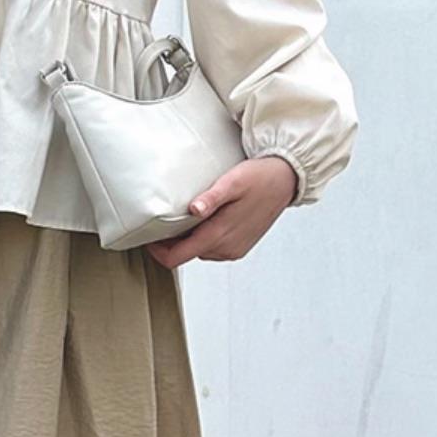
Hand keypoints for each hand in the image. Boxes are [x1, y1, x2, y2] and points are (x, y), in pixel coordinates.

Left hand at [145, 155, 297, 269]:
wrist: (286, 181)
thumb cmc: (260, 177)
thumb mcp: (233, 182)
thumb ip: (212, 198)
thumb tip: (193, 209)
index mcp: (220, 235)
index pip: (177, 258)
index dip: (158, 251)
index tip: (149, 237)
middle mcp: (226, 248)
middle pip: (186, 256)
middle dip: (172, 243)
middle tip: (164, 221)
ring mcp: (234, 250)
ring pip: (199, 252)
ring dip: (189, 240)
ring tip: (184, 218)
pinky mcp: (240, 247)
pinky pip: (213, 249)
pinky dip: (203, 239)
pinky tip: (204, 221)